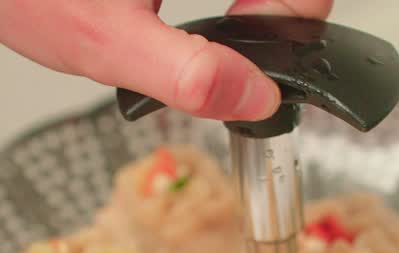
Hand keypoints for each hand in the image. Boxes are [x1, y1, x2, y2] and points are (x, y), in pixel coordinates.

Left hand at [0, 0, 332, 121]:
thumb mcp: (103, 43)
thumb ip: (187, 75)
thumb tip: (254, 98)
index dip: (295, 16)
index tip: (257, 45)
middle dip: (276, 11)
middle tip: (241, 36)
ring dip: (256, 5)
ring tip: (224, 26)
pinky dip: (235, 1)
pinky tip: (200, 11)